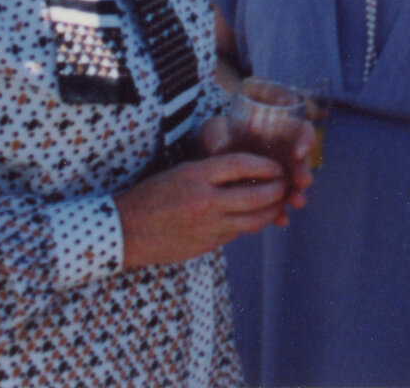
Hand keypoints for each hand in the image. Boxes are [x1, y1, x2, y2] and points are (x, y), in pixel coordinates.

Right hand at [116, 150, 291, 269]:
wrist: (123, 232)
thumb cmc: (150, 196)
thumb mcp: (180, 172)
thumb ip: (212, 172)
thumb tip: (248, 173)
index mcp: (196, 175)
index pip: (243, 164)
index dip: (266, 164)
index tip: (277, 165)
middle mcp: (205, 200)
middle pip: (256, 194)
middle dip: (278, 190)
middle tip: (286, 185)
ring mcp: (207, 226)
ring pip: (253, 219)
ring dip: (270, 211)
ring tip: (278, 203)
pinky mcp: (207, 245)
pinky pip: (237, 233)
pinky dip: (249, 224)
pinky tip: (254, 218)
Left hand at [198, 115, 315, 225]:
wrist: (215, 154)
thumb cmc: (220, 134)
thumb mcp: (216, 128)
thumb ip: (218, 135)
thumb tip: (220, 149)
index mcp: (278, 130)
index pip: (301, 130)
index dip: (305, 139)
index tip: (298, 152)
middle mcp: (284, 152)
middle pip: (302, 160)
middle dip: (303, 171)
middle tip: (302, 182)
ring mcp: (279, 174)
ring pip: (294, 184)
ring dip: (296, 193)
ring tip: (296, 202)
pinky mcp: (270, 193)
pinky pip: (279, 202)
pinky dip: (280, 211)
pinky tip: (281, 220)